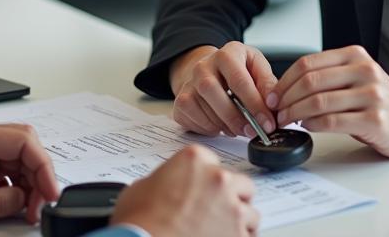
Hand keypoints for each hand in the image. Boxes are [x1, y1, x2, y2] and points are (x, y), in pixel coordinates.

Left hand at [0, 121, 59, 223]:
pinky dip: (16, 181)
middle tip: (42, 201)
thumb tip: (24, 199)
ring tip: (29, 206)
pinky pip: (4, 164)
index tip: (50, 191)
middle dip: (38, 171)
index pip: (23, 140)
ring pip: (17, 154)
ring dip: (28, 179)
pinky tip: (16, 199)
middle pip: (24, 143)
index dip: (43, 165)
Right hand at [110, 145, 257, 236]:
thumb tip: (165, 188)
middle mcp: (218, 178)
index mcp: (196, 159)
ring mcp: (232, 208)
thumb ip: (165, 179)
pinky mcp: (239, 235)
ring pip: (249, 213)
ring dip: (237, 222)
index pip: (215, 163)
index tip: (205, 191)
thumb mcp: (144, 187)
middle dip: (231, 198)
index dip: (209, 181)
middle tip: (215, 213)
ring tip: (219, 232)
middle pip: (241, 185)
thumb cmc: (139, 221)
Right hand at [170, 42, 276, 138]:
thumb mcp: (257, 68)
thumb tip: (273, 103)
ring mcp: (189, 82)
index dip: (255, 104)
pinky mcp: (180, 101)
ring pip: (204, 109)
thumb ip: (268, 84)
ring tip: (240, 128)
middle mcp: (203, 65)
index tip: (268, 123)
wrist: (211, 70)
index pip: (239, 79)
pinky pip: (194, 120)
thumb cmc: (239, 71)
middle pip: (214, 92)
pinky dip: (211, 128)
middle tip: (253, 131)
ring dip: (226, 126)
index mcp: (227, 53)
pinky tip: (221, 125)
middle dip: (236, 117)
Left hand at [270, 45, 388, 158]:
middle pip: (310, 81)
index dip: (284, 80)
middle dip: (285, 98)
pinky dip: (312, 125)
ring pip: (318, 101)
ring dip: (294, 113)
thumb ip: (328, 76)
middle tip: (274, 110)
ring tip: (285, 121)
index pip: (308, 63)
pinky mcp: (375, 120)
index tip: (272, 94)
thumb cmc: (382, 102)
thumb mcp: (357, 77)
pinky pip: (332, 121)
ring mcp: (371, 95)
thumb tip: (285, 87)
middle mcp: (363, 70)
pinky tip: (306, 127)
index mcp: (354, 55)